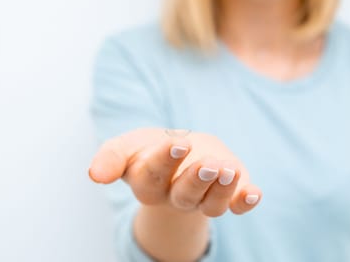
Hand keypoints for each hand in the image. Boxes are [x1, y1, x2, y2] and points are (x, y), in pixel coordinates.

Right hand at [88, 127, 261, 216]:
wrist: (180, 152)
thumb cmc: (150, 148)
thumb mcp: (128, 145)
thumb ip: (111, 156)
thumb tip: (95, 174)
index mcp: (148, 182)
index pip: (154, 175)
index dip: (166, 161)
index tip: (179, 144)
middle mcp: (176, 195)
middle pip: (186, 195)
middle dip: (198, 180)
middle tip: (211, 164)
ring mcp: (204, 198)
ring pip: (213, 204)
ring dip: (223, 190)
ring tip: (230, 171)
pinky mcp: (228, 195)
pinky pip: (237, 205)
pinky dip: (246, 201)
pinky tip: (254, 193)